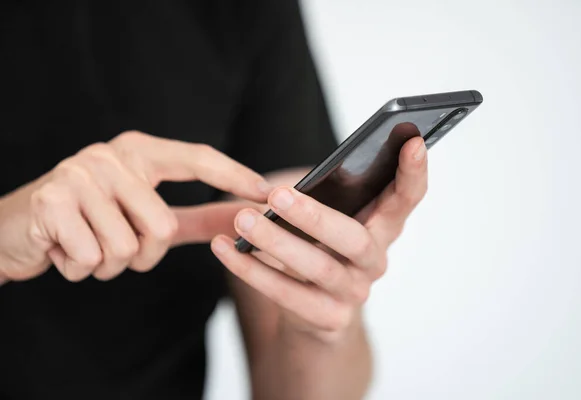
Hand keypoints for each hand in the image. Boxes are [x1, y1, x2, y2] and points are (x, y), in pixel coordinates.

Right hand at [0, 131, 269, 282]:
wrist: (16, 228)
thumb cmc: (91, 220)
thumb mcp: (147, 215)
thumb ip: (199, 217)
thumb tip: (247, 218)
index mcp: (139, 151)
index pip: (197, 158)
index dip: (234, 176)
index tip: (268, 193)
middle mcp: (112, 156)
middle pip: (162, 228)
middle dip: (142, 255)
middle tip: (114, 244)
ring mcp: (79, 174)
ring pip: (126, 248)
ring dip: (109, 264)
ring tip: (87, 243)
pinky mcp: (51, 201)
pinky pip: (92, 259)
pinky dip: (80, 268)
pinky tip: (64, 249)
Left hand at [210, 136, 427, 341]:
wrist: (318, 315)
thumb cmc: (322, 250)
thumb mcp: (331, 222)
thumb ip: (326, 200)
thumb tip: (281, 184)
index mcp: (382, 229)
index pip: (407, 198)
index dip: (413, 172)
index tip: (412, 140)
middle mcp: (374, 261)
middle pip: (355, 239)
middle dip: (315, 216)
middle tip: (277, 194)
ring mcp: (353, 293)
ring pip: (318, 268)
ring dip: (276, 243)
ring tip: (242, 221)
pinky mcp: (327, 319)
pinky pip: (286, 295)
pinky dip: (252, 270)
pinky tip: (225, 249)